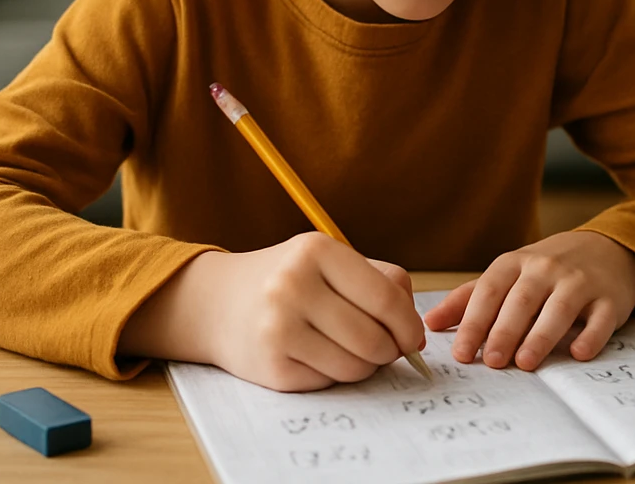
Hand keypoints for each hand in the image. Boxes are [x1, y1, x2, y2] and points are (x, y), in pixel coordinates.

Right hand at [119, 232, 424, 391]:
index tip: (412, 336)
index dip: (408, 324)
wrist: (218, 303)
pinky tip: (320, 356)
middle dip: (389, 350)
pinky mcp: (270, 368)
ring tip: (353, 350)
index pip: (385, 298)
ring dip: (366, 366)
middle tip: (386, 348)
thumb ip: (385, 282)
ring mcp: (277, 329)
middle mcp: (293, 287)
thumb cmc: (293, 280)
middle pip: (373, 338)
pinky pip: (328, 382)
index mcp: (317, 252)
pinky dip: (335, 375)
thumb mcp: (334, 262)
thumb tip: (416, 332)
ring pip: (354, 366)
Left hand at [424, 230, 634, 371]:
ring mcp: (581, 281)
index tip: (462, 352)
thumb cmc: (548, 269)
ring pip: (559, 308)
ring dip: (541, 335)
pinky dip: (590, 336)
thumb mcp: (509, 273)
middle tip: (491, 361)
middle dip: (504, 330)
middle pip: (522, 299)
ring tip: (525, 362)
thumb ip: (470, 298)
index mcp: (517, 262)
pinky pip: (600, 318)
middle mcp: (548, 268)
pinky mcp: (610, 299)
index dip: (474, 321)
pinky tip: (577, 353)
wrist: (609, 250)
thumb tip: (431, 323)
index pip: (490, 290)